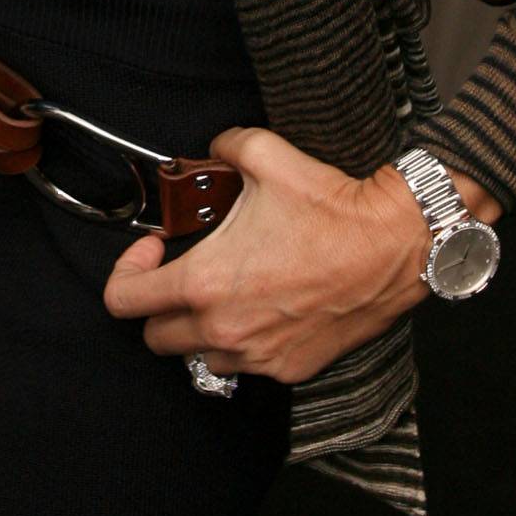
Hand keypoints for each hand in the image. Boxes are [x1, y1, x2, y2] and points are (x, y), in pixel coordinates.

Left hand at [103, 126, 451, 386]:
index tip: (153, 251)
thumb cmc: (331, 208)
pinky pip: (246, 366)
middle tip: (184, 274)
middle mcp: (224, 328)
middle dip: (160, 306)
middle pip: (155, 338)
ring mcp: (257, 355)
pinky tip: (263, 309)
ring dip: (200, 329)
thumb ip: (223, 148)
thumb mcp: (263, 155)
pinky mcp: (290, 368)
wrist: (394, 245)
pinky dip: (243, 344)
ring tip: (224, 294)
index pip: (122, 301)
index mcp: (204, 282)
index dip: (127, 272)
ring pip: (199, 357)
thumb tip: (213, 150)